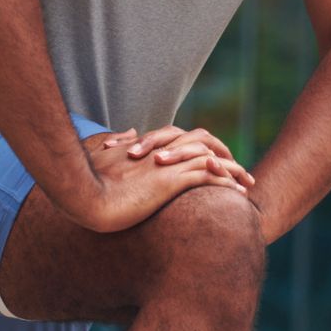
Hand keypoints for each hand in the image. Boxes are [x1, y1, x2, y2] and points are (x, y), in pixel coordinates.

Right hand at [65, 129, 246, 232]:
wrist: (83, 197)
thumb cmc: (85, 183)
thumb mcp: (101, 157)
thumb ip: (117, 144)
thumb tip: (130, 132)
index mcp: (147, 149)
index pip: (181, 141)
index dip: (199, 149)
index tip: (211, 162)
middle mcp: (161, 152)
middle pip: (203, 142)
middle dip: (223, 153)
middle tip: (238, 171)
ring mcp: (167, 165)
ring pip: (211, 159)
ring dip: (233, 170)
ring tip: (248, 183)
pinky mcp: (171, 180)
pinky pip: (208, 176)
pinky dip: (227, 182)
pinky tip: (239, 194)